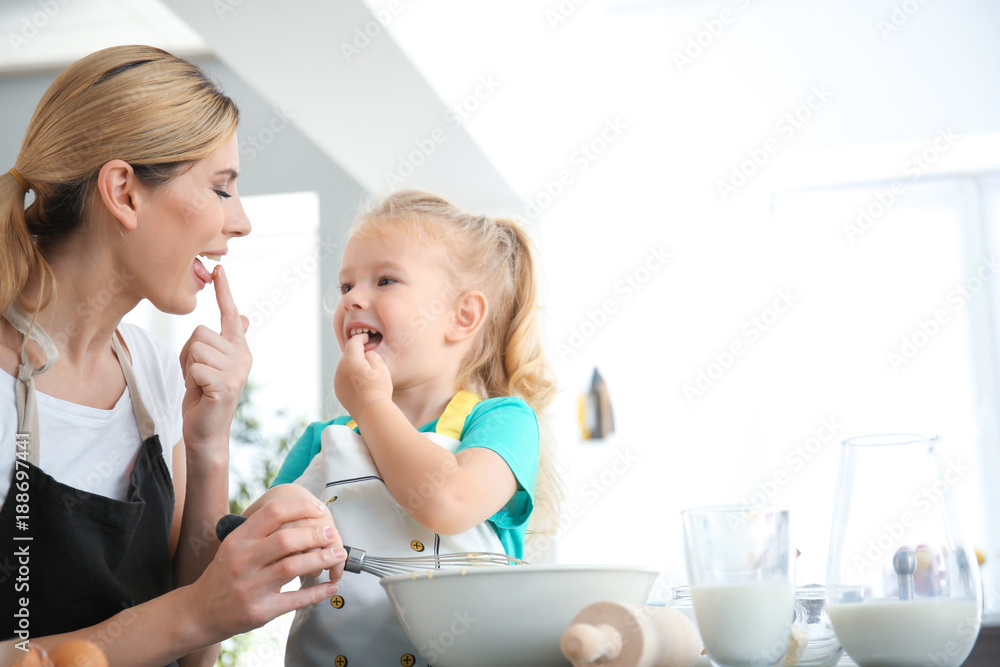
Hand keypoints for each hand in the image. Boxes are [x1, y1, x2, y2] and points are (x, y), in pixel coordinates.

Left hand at [180, 266, 251, 452]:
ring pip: (196, 348)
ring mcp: (237, 371)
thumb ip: (221, 340)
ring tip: (199, 383)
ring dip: (189, 367)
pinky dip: (190, 380)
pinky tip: (201, 393)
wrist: (205, 430)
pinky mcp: (226, 385)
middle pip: (200, 332)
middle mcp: (242, 355)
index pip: (230, 313)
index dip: (224, 290)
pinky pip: (195, 367)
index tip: (219, 268)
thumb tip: (243, 317)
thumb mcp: (209, 363)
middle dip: (189, 353)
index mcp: (238, 347)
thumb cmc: (203, 395)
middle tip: (198, 375)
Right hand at [195, 497, 346, 637]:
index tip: (318, 509)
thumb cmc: (225, 574)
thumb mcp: (235, 546)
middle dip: (315, 535)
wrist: (200, 612)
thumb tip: (302, 514)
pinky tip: (330, 587)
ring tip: (337, 555)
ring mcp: (250, 587)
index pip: (272, 513)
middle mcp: (242, 561)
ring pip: (292, 566)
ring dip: (321, 559)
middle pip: (286, 540)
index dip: (300, 508)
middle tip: (331, 534)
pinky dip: (317, 592)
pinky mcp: (260, 611)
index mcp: (237, 540)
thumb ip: (262, 532)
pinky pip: (294, 599)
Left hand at [334, 333, 392, 418]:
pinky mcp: (338, 391)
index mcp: (350, 360)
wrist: (371, 411)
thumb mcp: (380, 366)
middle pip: (348, 355)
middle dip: (357, 353)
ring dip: (353, 365)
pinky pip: (343, 378)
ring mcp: (337, 381)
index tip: (366, 337)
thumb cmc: (379, 388)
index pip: (353, 343)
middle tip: (369, 354)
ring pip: (345, 367)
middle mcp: (340, 369)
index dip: (361, 338)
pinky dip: (350, 376)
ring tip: (366, 371)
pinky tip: (361, 383)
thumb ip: (371, 354)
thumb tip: (365, 354)